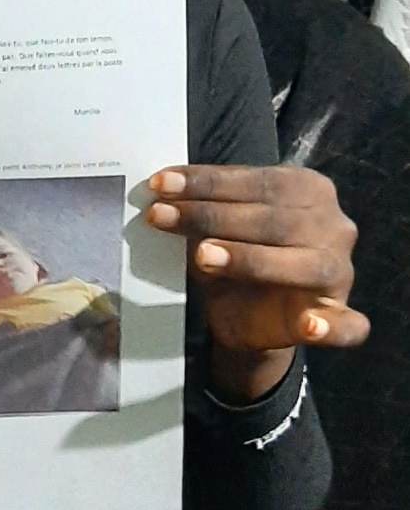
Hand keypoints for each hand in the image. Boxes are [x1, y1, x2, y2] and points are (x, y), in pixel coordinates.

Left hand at [146, 165, 367, 399]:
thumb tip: (165, 190)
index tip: (161, 185)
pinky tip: (310, 325)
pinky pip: (347, 325)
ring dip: (252, 260)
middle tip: (162, 216)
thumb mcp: (219, 228)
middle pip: (274, 219)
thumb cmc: (236, 258)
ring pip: (305, 265)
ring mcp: (341, 272)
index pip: (258, 181)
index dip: (208, 182)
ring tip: (203, 257)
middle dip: (212, 216)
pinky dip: (330, 328)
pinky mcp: (340, 316)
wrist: (251, 317)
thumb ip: (206, 208)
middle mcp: (334, 226)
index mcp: (310, 190)